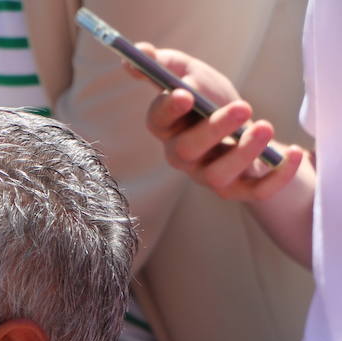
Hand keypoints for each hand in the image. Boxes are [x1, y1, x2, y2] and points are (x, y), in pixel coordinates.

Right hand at [138, 44, 306, 200]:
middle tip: (243, 107)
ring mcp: (208, 175)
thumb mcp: (191, 74)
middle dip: (213, 130)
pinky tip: (296, 153)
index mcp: (168, 128)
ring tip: (266, 128)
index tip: (185, 94)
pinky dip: (277, 177)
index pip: (158, 122)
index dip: (168, 110)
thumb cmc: (211, 102)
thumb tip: (142, 52)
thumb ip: (167, 64)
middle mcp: (182, 156)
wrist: (241, 130)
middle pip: (186, 150)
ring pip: (217, 175)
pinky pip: (255, 192)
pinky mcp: (238, 189)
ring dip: (243, 153)